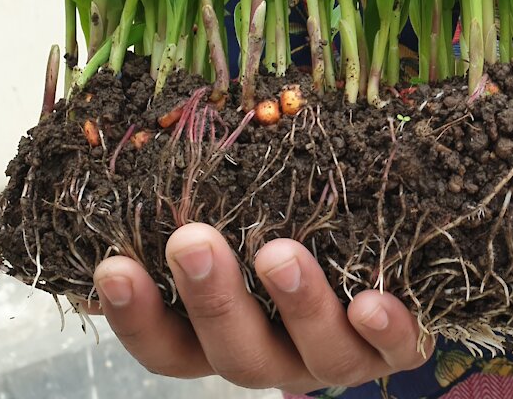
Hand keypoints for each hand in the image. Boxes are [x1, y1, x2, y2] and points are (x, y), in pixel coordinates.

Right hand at [88, 223, 431, 393]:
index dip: (137, 316)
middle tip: (191, 241)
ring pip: (313, 354)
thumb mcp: (244, 219)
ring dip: (295, 304)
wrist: (398, 263)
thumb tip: (133, 156)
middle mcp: (277, 356)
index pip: (167, 345)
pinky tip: (371, 303)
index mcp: (226, 335)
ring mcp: (337, 356)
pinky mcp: (396, 348)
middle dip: (211, 299)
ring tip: (279, 253)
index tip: (114, 266)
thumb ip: (204, 202)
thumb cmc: (296, 230)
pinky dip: (384, 329)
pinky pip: (394, 350)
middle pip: (234, 353)